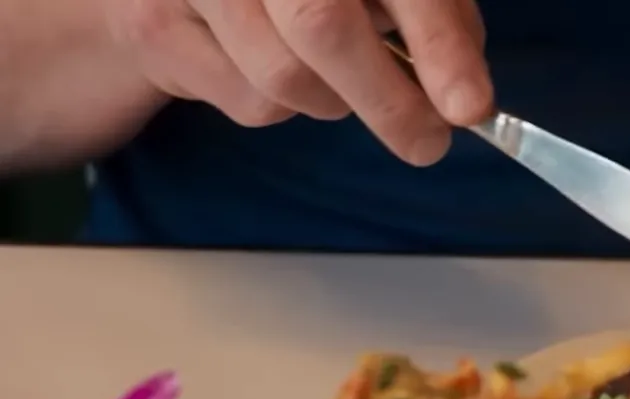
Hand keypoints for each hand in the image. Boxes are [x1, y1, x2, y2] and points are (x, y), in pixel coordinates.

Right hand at [106, 0, 491, 164]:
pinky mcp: (156, 24)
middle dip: (388, 102)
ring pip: (283, 80)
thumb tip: (464, 96)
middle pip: (322, 26)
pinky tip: (270, 63)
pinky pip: (246, 101)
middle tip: (427, 142)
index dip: (439, 42)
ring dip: (330, 100)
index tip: (469, 106)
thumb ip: (435, 20)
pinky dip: (281, 106)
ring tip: (332, 73)